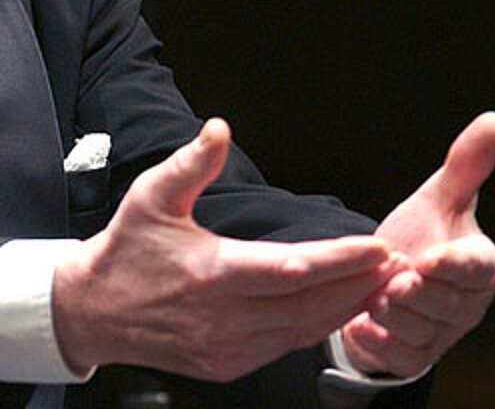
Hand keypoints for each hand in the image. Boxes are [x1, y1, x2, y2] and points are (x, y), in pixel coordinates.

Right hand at [53, 118, 397, 382]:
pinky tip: (337, 308)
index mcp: (212, 273)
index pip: (293, 269)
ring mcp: (228, 348)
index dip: (341, 260)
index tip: (378, 247)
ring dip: (345, 309)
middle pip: (310, 306)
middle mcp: (225, 318)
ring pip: (303, 331)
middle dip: (359, 285)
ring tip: (382, 285)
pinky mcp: (227, 365)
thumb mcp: (152, 196)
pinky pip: (283, 347)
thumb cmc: (127, 249)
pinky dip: (315, 328)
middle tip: (400, 265)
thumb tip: (220, 128)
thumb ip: (191, 163)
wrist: (94, 310)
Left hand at [340, 111, 494, 377]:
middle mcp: (468, 304)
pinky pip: (400, 356)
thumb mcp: (439, 198)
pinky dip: (379, 341)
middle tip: (392, 278)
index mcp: (481, 266)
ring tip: (376, 295)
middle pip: (443, 302)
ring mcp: (444, 335)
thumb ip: (466, 165)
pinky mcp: (417, 358)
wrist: (387, 279)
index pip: (475, 269)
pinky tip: (363, 324)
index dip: (451, 266)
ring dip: (394, 313)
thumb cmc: (423, 235)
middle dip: (414, 290)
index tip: (426, 259)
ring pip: (420, 330)